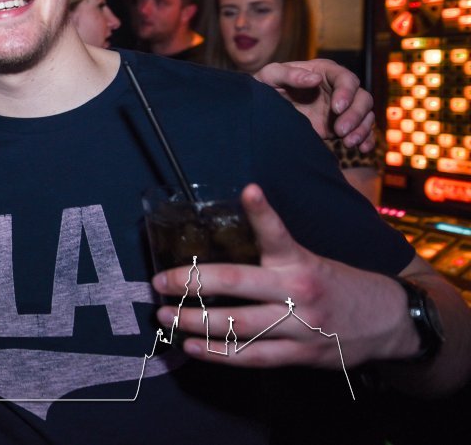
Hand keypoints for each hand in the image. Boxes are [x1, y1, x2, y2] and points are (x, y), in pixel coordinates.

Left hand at [152, 184, 408, 368]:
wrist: (389, 322)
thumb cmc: (338, 284)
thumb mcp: (310, 259)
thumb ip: (273, 253)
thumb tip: (223, 238)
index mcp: (300, 262)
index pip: (277, 232)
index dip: (262, 211)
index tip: (249, 191)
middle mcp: (299, 292)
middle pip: (237, 284)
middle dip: (191, 283)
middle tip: (160, 282)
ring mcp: (300, 326)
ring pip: (238, 325)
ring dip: (194, 322)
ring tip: (164, 316)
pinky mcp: (301, 355)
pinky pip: (252, 356)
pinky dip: (218, 353)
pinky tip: (191, 347)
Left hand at [252, 59, 374, 151]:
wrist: (264, 108)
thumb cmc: (267, 85)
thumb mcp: (271, 76)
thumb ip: (290, 74)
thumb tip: (316, 79)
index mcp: (325, 71)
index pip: (346, 79)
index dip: (346, 93)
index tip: (336, 109)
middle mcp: (338, 89)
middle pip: (362, 98)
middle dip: (355, 115)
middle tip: (340, 131)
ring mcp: (343, 108)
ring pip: (365, 115)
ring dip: (362, 129)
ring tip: (348, 143)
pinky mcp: (341, 125)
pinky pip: (362, 131)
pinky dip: (366, 139)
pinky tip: (362, 149)